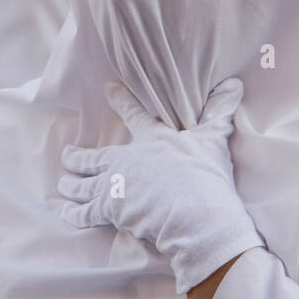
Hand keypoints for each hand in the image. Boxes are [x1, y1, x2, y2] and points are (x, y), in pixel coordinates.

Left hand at [55, 78, 260, 292]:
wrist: (195, 213)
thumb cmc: (204, 175)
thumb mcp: (214, 138)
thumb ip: (220, 112)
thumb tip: (235, 84)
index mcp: (151, 139)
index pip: (134, 114)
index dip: (120, 100)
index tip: (107, 88)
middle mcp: (127, 160)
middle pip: (96, 157)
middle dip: (79, 157)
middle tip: (67, 156)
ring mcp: (116, 186)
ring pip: (85, 185)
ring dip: (72, 185)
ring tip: (63, 185)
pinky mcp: (111, 211)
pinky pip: (86, 213)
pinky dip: (74, 213)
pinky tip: (64, 212)